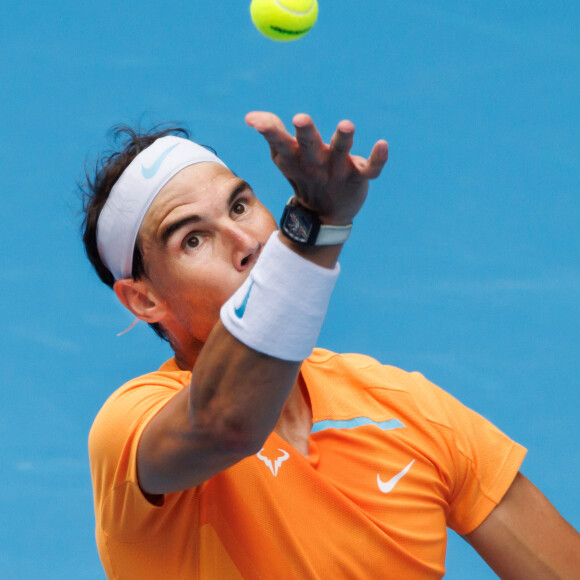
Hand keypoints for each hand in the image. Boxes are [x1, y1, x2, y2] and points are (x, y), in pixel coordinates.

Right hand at [245, 112, 387, 224]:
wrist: (325, 216)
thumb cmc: (304, 175)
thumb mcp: (285, 157)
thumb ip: (272, 133)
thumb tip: (251, 116)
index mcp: (296, 158)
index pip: (280, 143)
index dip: (269, 131)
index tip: (256, 122)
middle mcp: (315, 163)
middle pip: (309, 146)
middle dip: (306, 133)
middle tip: (300, 119)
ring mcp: (338, 171)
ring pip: (340, 152)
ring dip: (343, 139)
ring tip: (346, 124)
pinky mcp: (359, 177)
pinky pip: (371, 169)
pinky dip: (378, 158)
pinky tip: (383, 144)